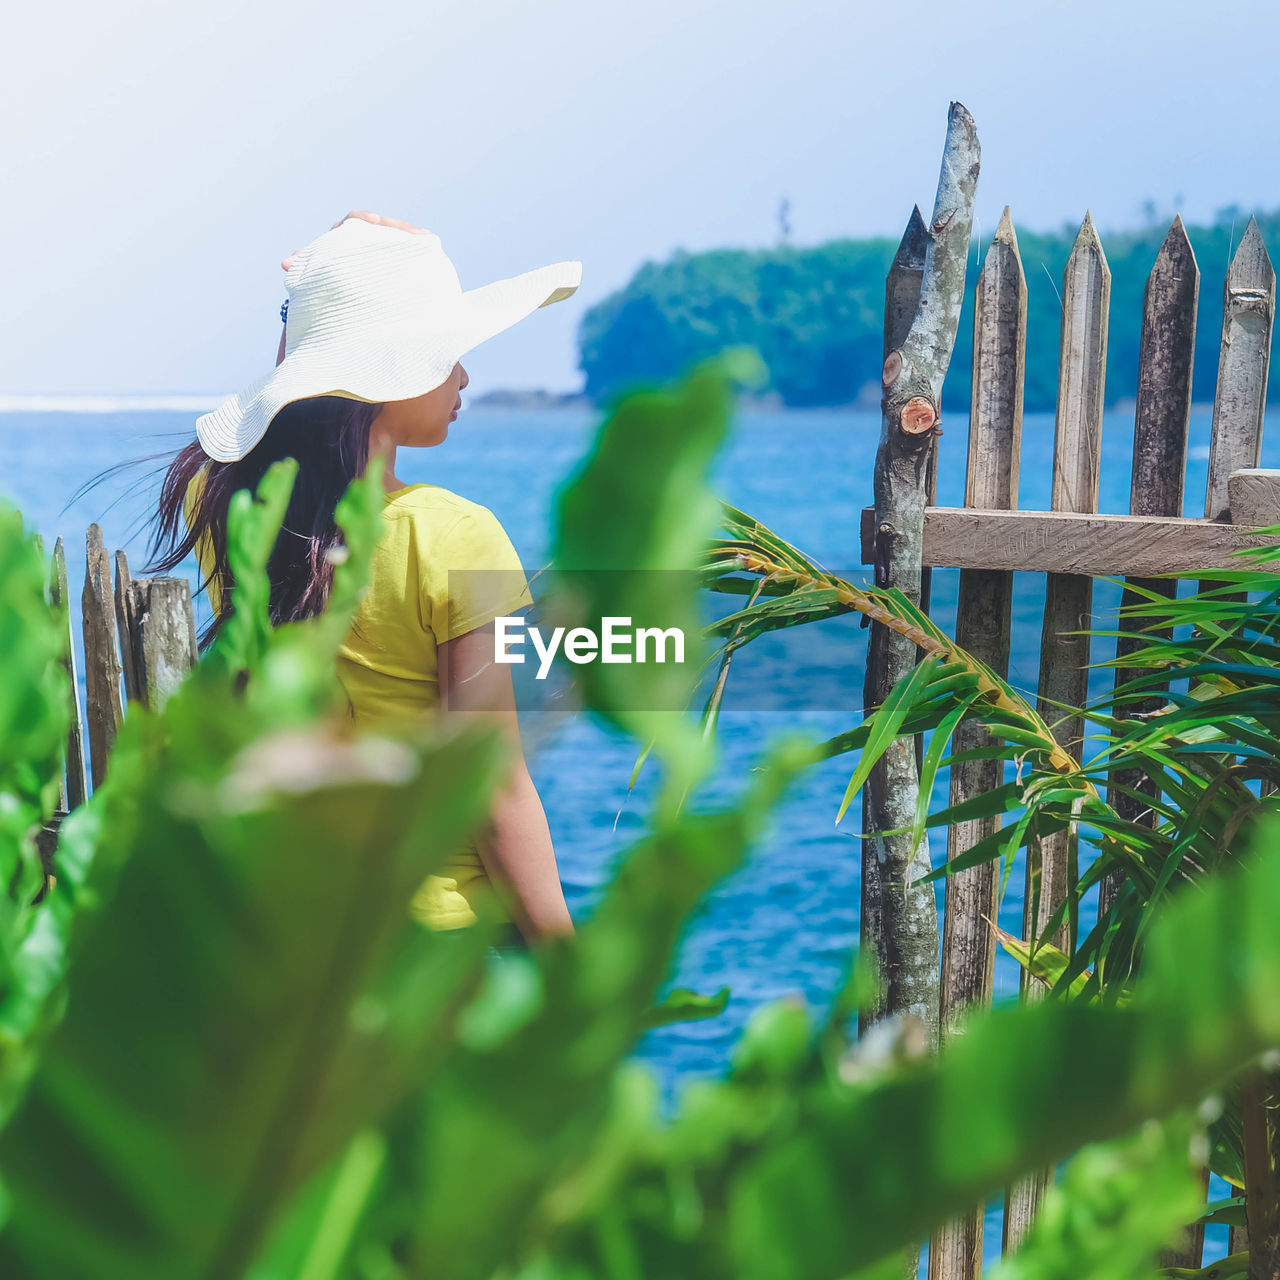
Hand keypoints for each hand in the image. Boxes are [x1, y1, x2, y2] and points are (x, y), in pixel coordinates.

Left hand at [281, 210, 431, 271]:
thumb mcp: (317, 276)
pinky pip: (407, 251)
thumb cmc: (325, 285)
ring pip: (397, 238)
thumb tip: (286, 263)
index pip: (354, 221)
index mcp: (343, 236)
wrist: (338, 297)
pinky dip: (418, 248)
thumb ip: (306, 267)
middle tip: (412, 234)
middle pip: (383, 227)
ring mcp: (380, 248)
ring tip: (428, 240)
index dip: (365, 219)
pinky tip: (432, 248)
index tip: (374, 220)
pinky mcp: (393, 258)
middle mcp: (364, 239)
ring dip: (412, 238)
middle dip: (397, 228)